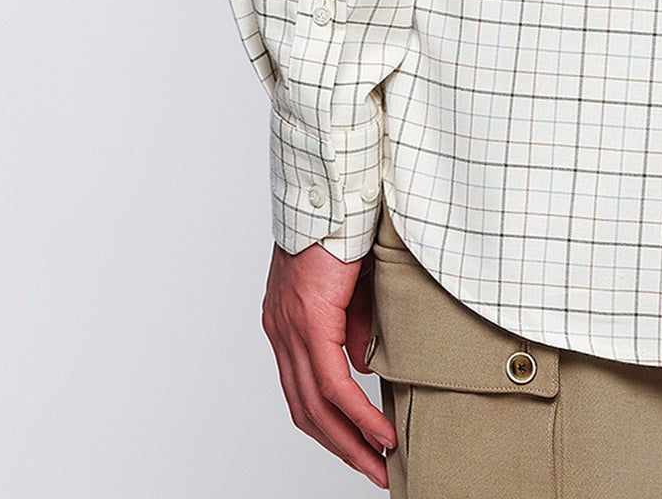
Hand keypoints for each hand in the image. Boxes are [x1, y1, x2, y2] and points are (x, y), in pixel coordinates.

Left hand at [263, 241, 398, 483]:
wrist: (334, 190)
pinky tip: (380, 434)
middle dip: (341, 446)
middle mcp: (281, 331)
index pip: (301, 390)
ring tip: (379, 464)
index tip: (357, 446)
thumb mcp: (353, 285)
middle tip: (372, 471)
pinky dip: (357, 415)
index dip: (329, 424)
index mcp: (286, 321)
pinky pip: (332, 385)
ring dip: (350, 441)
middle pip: (305, 409)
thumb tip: (363, 367)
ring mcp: (291, 329)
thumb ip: (354, 327)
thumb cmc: (346, 224)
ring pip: (316, 406)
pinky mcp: (310, 322)